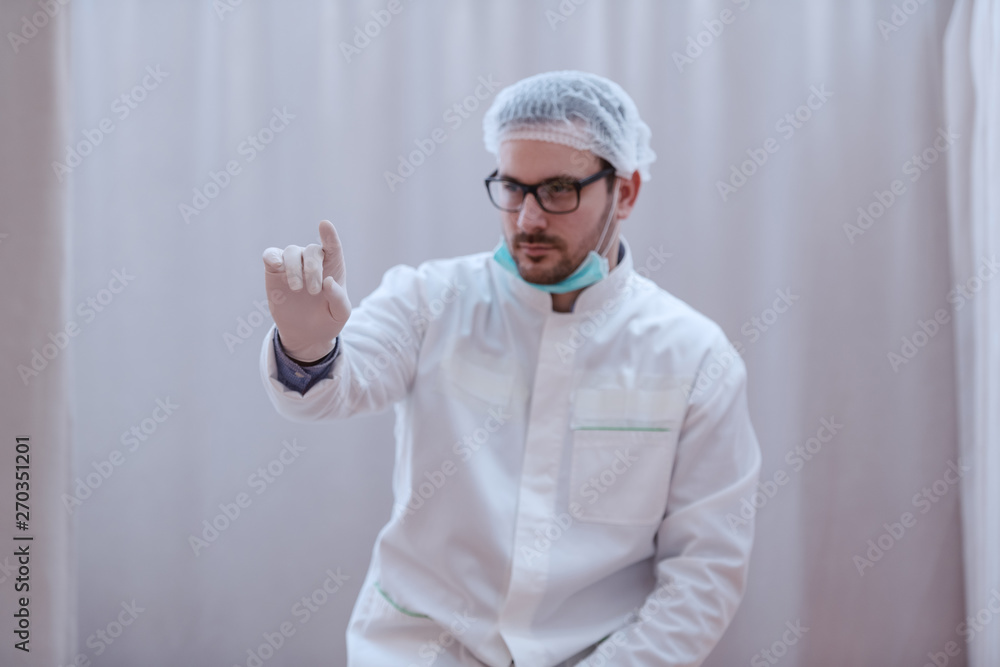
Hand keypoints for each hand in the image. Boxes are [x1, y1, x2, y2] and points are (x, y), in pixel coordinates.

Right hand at [262, 220, 350, 361]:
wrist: (306, 334)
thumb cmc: (328, 319)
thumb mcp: (340, 314)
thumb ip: (338, 299)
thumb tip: (328, 282)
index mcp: (333, 266)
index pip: (332, 246)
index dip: (329, 235)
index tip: (325, 225)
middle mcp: (312, 261)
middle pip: (311, 250)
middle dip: (312, 269)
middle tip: (313, 291)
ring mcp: (293, 264)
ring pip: (291, 251)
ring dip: (294, 268)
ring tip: (296, 288)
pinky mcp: (274, 271)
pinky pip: (271, 255)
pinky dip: (272, 256)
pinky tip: (275, 264)